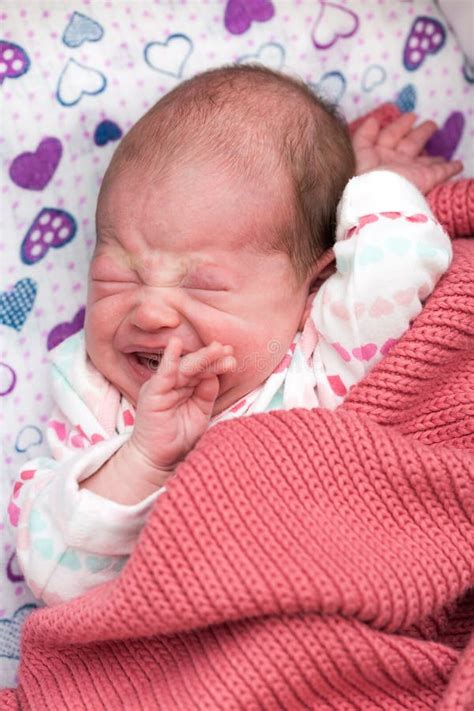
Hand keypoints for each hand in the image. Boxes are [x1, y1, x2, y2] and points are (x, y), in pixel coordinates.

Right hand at [128, 337, 235, 473]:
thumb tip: (215, 375)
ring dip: (201, 357)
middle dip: (212, 357)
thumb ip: (207, 394)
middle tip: (228, 349)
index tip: (232, 358)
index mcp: (186, 386)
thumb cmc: (179, 437)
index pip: (203, 370)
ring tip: (217, 349)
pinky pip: (162, 374)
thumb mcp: (200, 413)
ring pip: (184, 367)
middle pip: (195, 366)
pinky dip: (169, 359)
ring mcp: (162, 386)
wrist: (157, 460)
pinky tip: (175, 344)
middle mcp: (173, 383)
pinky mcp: (152, 393)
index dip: (217, 363)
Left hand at [353, 112, 462, 193]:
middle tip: (431, 124)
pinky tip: (458, 165)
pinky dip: (450, 168)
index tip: (410, 116)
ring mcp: (411, 172)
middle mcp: (396, 164)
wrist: (378, 201)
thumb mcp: (358, 153)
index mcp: (379, 156)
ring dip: (434, 156)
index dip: (398, 126)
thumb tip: (373, 120)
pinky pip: (441, 172)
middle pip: (411, 145)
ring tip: (442, 154)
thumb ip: (363, 136)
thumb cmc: (365, 176)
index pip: (389, 137)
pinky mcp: (425, 180)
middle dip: (420, 134)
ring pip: (426, 161)